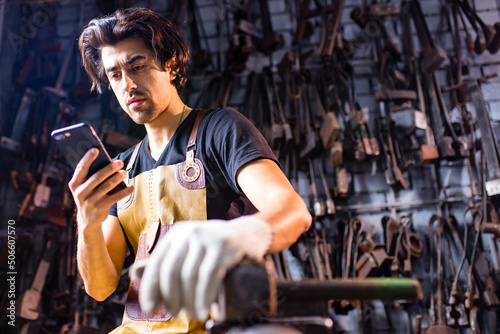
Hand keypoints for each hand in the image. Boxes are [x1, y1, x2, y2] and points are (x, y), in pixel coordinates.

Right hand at [68, 148, 132, 227]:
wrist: (87, 219)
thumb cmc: (89, 195)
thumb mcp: (84, 186)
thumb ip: (91, 175)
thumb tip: (107, 161)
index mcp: (75, 184)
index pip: (81, 168)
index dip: (88, 158)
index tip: (96, 149)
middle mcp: (80, 192)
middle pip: (97, 177)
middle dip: (110, 168)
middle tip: (120, 162)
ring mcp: (90, 201)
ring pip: (107, 186)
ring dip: (118, 178)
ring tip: (124, 172)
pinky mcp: (100, 208)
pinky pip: (115, 197)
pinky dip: (124, 191)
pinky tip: (131, 187)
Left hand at [135, 216, 272, 319]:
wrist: (249, 234)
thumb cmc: (214, 247)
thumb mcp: (188, 250)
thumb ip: (165, 262)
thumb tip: (136, 273)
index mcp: (176, 235)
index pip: (157, 263)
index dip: (150, 288)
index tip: (150, 308)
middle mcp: (189, 233)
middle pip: (171, 271)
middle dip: (170, 297)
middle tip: (174, 314)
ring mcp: (207, 238)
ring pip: (189, 276)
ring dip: (188, 301)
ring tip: (192, 314)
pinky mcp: (224, 246)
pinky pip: (208, 276)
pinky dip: (203, 297)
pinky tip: (204, 309)